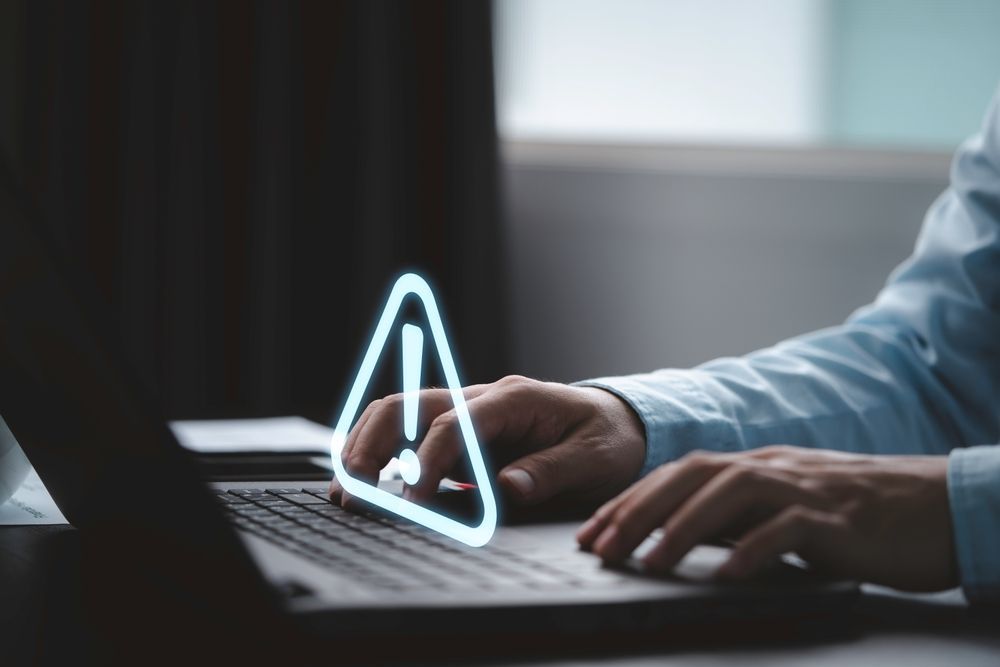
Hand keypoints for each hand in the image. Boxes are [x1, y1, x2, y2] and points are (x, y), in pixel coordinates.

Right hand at [329, 375, 645, 509]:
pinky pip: (410, 434)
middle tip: (355, 490)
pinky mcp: (461, 433)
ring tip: (347, 488)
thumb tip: (506, 490)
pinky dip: (382, 453)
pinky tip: (367, 482)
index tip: (413, 500)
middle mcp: (482, 399)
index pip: (454, 422)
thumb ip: (550, 472)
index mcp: (513, 399)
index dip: (428, 460)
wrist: (618, 423)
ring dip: (368, 445)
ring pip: (400, 413)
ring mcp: (467, 413)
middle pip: (410, 405)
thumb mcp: (594, 459)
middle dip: (374, 444)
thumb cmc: (606, 438)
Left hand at [576, 446, 957, 591]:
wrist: (930, 504)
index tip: (592, 532)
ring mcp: (801, 488)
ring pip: (730, 494)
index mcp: (752, 466)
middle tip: (602, 548)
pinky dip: (754, 550)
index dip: (630, 501)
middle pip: (691, 476)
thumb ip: (735, 517)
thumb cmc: (851, 512)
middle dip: (638, 511)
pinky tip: (729, 575)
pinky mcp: (835, 517)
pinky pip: (787, 529)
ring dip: (682, 528)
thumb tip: (678, 538)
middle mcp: (769, 468)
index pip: (677, 476)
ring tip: (648, 563)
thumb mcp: (781, 509)